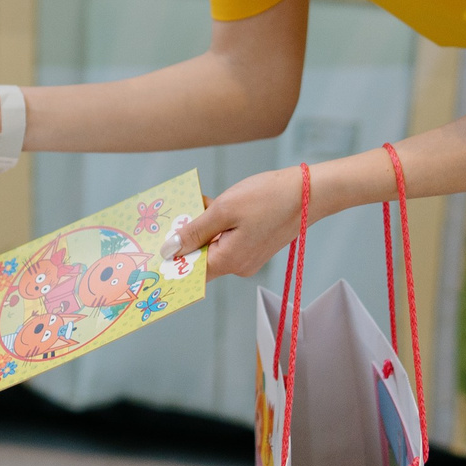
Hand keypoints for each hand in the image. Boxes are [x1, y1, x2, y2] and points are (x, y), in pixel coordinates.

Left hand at [169, 165, 306, 281]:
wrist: (310, 192)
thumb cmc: (269, 198)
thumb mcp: (224, 210)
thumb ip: (194, 231)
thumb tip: (170, 250)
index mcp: (229, 261)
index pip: (191, 272)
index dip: (172, 262)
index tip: (155, 251)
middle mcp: (238, 265)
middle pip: (201, 256)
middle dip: (187, 236)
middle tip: (176, 213)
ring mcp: (248, 255)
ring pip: (214, 244)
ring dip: (203, 225)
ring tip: (198, 202)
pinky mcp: (255, 244)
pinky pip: (228, 237)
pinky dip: (219, 223)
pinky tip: (213, 203)